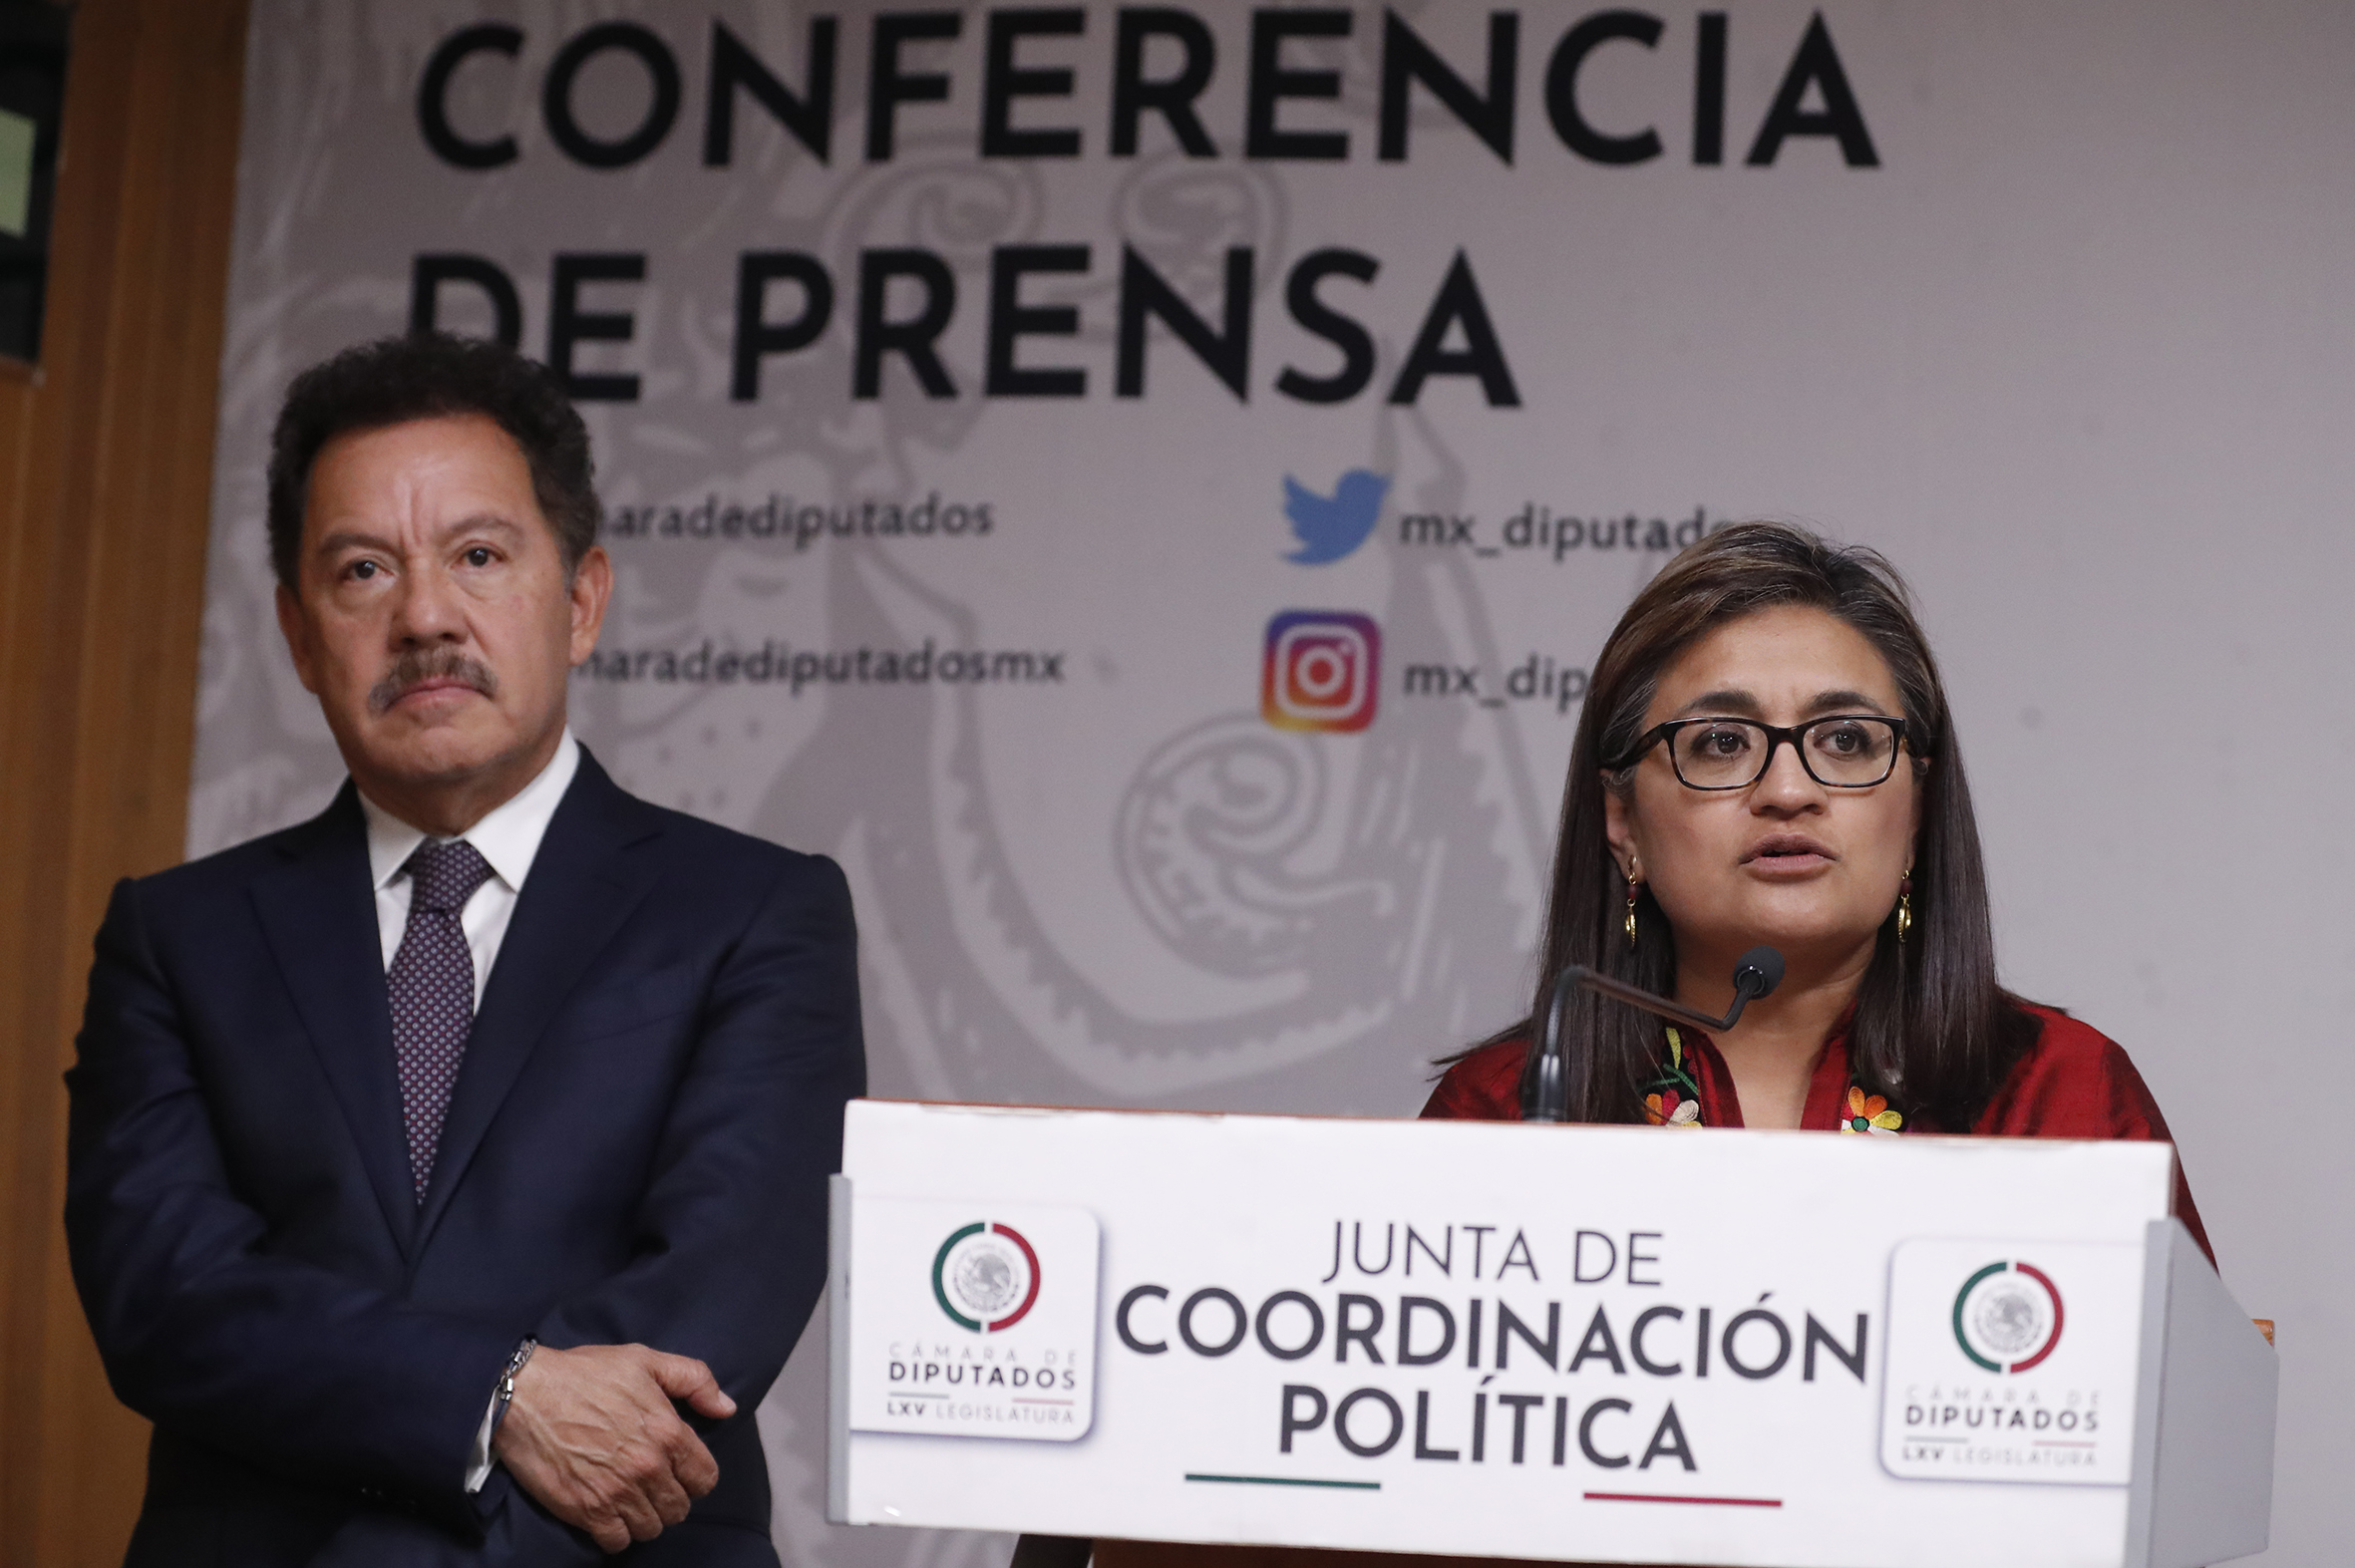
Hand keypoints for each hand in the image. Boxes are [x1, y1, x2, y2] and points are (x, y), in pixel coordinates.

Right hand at [492, 1342, 737, 1553]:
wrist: (525, 1394)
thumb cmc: (584, 1374)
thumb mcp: (646, 1360)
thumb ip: (694, 1380)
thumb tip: (727, 1408)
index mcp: (668, 1432)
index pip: (705, 1478)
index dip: (695, 1477)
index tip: (680, 1472)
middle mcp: (648, 1468)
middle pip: (679, 1508)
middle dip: (670, 1499)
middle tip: (652, 1486)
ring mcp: (617, 1492)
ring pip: (651, 1528)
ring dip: (645, 1518)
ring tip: (631, 1501)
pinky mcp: (585, 1510)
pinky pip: (617, 1541)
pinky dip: (617, 1534)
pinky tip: (609, 1515)